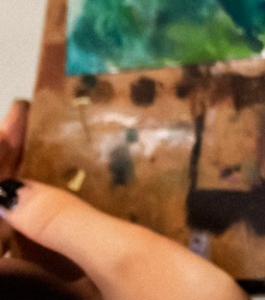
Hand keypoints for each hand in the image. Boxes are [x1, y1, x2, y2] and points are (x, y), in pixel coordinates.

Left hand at [0, 100, 244, 298]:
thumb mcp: (130, 263)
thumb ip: (65, 224)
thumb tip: (7, 189)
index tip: (14, 120)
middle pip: (4, 238)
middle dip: (10, 177)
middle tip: (28, 123)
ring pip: (25, 251)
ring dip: (32, 199)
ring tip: (52, 145)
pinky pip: (52, 266)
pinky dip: (57, 226)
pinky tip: (82, 193)